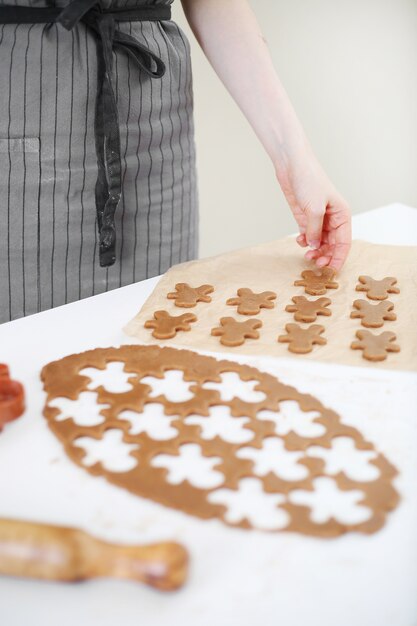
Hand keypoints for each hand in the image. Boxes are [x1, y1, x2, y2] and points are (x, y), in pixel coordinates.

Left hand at [275, 147, 350, 271]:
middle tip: (316, 264)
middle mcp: (332, 219)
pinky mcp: (305, 218)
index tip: (332, 271)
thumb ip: (315, 230)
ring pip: (320, 242)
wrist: (292, 165)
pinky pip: (308, 236)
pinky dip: (305, 241)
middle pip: (332, 245)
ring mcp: (318, 219)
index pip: (344, 242)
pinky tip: (299, 241)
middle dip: (326, 256)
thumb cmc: (309, 180)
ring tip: (307, 255)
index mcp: (342, 215)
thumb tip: (316, 247)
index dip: (339, 258)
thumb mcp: (314, 207)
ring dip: (315, 251)